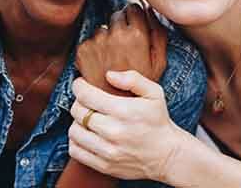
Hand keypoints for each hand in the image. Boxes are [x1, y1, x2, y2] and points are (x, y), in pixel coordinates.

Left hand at [68, 71, 183, 181]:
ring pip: (74, 131)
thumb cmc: (158, 121)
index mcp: (124, 111)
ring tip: (87, 118)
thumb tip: (108, 75)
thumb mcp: (154, 93)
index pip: (86, 95)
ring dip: (77, 122)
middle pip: (77, 112)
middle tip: (86, 100)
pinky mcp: (104, 166)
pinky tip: (86, 134)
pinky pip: (75, 151)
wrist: (167, 155)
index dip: (78, 86)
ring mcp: (108, 151)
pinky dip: (76, 141)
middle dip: (78, 102)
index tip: (81, 84)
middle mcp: (113, 132)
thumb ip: (133, 79)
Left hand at [75, 4, 166, 95]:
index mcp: (136, 35)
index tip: (135, 28)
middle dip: (121, 26)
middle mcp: (115, 35)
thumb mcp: (159, 62)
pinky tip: (101, 66)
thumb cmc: (141, 86)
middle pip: (116, 15)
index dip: (135, 17)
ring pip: (101, 29)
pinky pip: (89, 41)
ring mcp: (97, 42)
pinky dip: (93, 50)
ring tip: (112, 60)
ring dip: (106, 38)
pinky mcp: (83, 51)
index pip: (133, 8)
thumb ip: (158, 33)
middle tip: (124, 48)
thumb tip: (149, 10)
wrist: (117, 109)